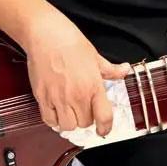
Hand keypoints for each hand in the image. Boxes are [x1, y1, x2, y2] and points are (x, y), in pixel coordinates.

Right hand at [23, 12, 130, 135]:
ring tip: (70, 112)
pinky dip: (53, 120)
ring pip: (67, 126)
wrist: (46, 34)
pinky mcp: (42, 97)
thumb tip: (124, 70)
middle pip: (84, 123)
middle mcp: (76, 95)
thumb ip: (110, 69)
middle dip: (86, 120)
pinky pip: (49, 120)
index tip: (104, 130)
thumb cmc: (69, 41)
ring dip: (70, 122)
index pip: (104, 117)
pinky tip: (56, 111)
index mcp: (93, 86)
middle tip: (84, 110)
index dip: (105, 128)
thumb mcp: (95, 56)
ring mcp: (58, 97)